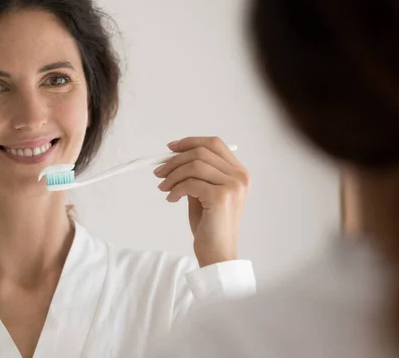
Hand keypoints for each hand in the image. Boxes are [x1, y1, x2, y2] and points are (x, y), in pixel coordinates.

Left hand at [154, 137, 249, 266]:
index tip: (170, 148)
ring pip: (194, 165)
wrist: (218, 255)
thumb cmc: (210, 227)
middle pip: (202, 152)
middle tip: (158, 172)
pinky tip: (171, 199)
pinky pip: (191, 183)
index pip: (215, 144)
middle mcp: (240, 177)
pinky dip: (176, 189)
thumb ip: (195, 175)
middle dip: (175, 160)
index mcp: (239, 173)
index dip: (190, 142)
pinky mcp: (221, 197)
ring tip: (163, 188)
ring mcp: (233, 186)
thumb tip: (172, 158)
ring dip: (173, 175)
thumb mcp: (203, 194)